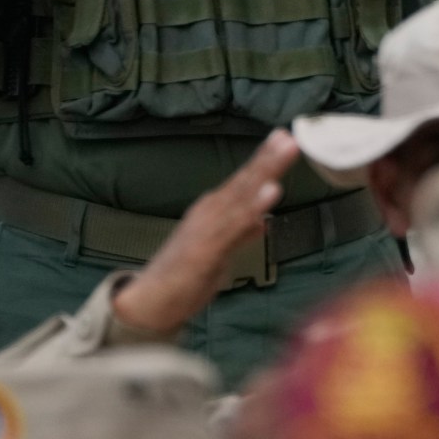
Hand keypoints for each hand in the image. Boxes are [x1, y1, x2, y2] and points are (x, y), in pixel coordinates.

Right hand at [110, 130, 300, 336]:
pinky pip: (235, 225)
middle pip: (245, 181)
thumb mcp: (219, 251)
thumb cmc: (184, 275)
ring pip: (242, 195)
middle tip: (290, 136)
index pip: (244, 180)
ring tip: (285, 151)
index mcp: (214, 210)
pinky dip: (254, 207)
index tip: (284, 136)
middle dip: (268, 158)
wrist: (149, 302)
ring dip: (265, 172)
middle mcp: (210, 212)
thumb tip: (263, 222)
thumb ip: (240, 234)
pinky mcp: (206, 249)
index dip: (264, 159)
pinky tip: (271, 192)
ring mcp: (208, 228)